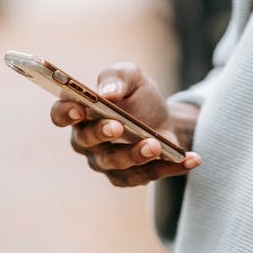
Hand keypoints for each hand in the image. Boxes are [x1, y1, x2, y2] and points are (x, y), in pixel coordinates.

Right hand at [50, 62, 201, 186]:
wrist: (162, 117)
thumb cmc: (137, 95)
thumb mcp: (131, 75)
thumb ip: (117, 77)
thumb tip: (108, 93)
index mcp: (79, 111)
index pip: (60, 114)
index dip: (66, 113)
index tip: (80, 109)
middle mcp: (86, 141)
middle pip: (86, 142)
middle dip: (101, 134)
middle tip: (117, 127)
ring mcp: (106, 162)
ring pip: (116, 164)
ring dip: (136, 155)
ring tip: (155, 144)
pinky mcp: (129, 177)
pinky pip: (147, 175)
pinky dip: (170, 167)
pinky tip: (191, 159)